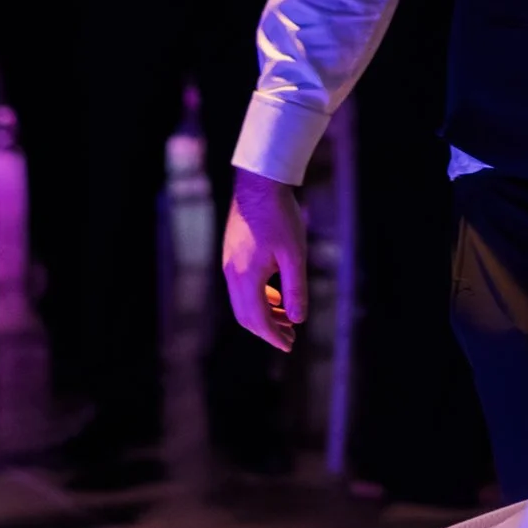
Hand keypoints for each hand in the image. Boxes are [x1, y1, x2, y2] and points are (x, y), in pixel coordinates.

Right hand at [222, 168, 307, 351]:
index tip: (289, 346)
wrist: (259, 182)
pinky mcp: (231, 253)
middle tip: (289, 337)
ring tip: (285, 318)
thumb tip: (298, 319)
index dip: (273, 336)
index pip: (257, 319)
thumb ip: (295, 288)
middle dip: (267, 330)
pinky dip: (258, 297)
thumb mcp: (295, 254)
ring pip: (242, 301)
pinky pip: (241, 286)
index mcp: (246, 276)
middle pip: (245, 315)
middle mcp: (232, 273)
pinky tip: (274, 295)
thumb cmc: (280, 215)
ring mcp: (229, 263)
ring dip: (263, 314)